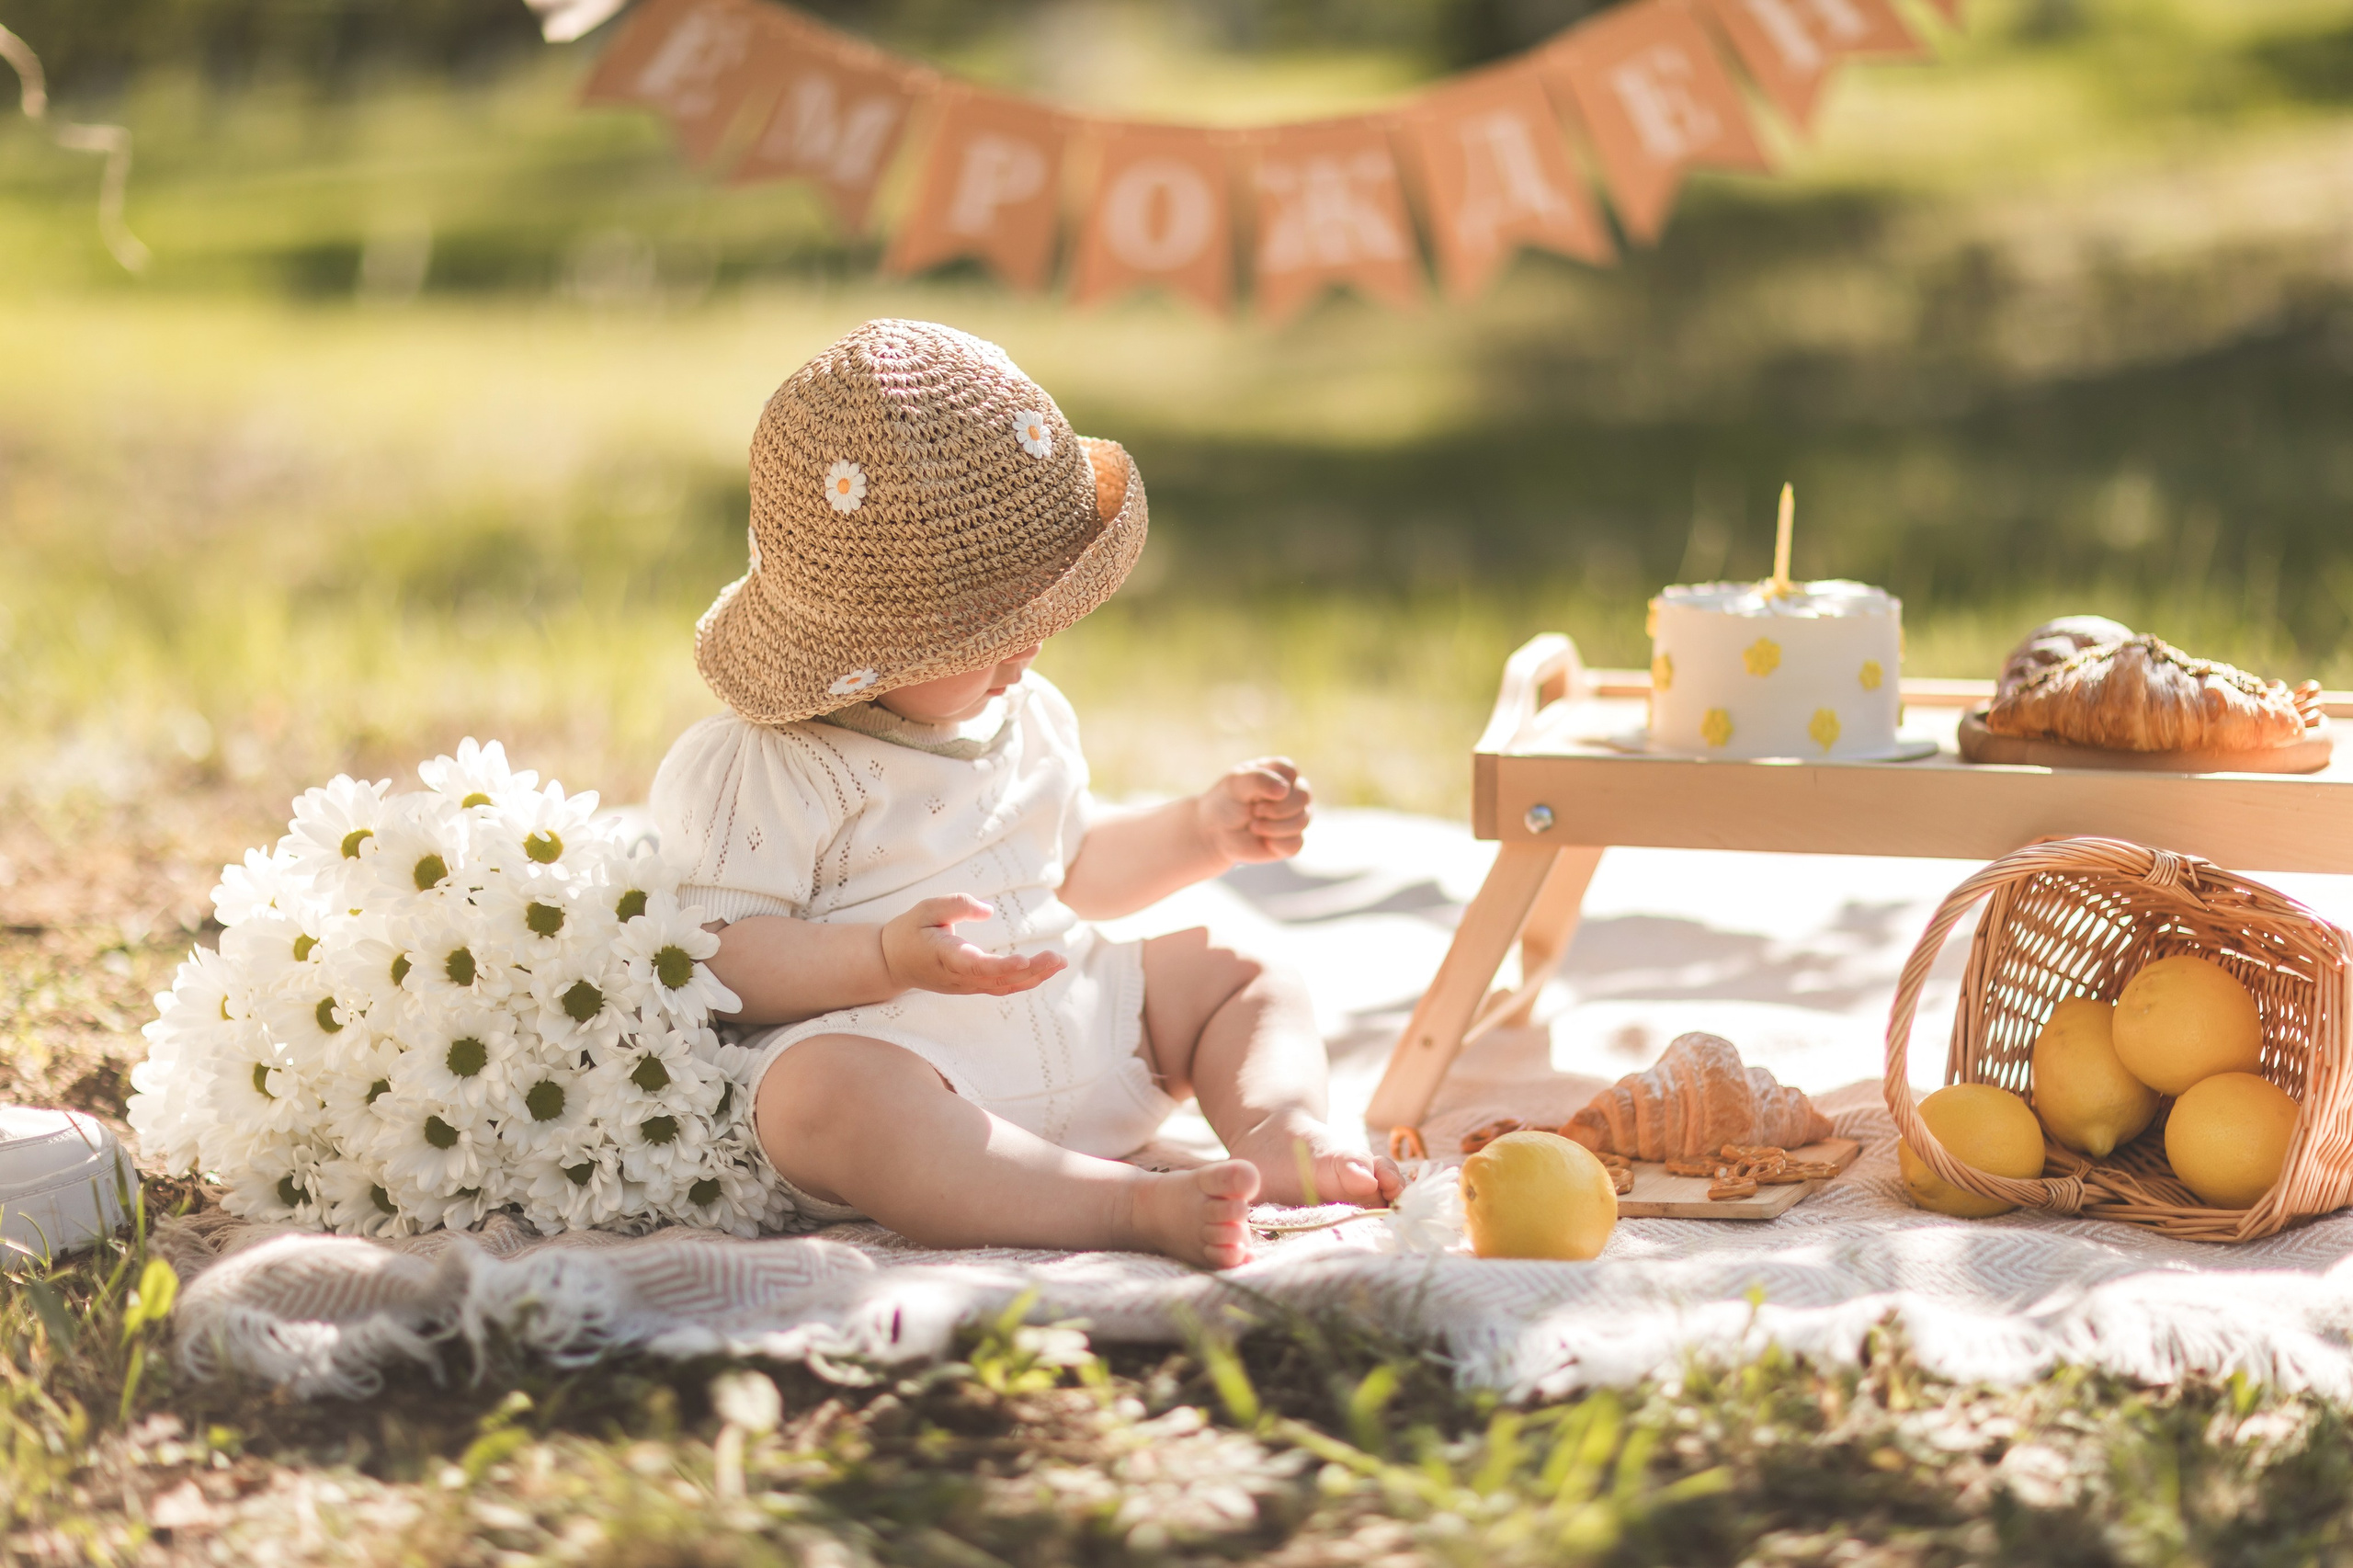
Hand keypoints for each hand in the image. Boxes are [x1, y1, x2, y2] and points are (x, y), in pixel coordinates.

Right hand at [880, 895, 1066, 997]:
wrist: (892, 961)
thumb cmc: (910, 931)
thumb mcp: (925, 908)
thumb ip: (956, 904)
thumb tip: (989, 910)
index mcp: (945, 956)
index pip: (976, 965)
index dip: (1001, 966)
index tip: (1023, 960)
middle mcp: (958, 976)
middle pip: (998, 980)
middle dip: (1031, 971)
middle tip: (1058, 958)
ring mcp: (965, 985)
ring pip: (1004, 988)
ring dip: (1034, 978)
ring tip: (1059, 963)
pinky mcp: (971, 986)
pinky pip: (1002, 988)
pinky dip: (1024, 981)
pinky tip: (1044, 970)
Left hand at [1197, 758, 1312, 865]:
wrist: (1215, 834)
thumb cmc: (1226, 803)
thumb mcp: (1235, 784)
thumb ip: (1258, 779)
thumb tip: (1284, 790)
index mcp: (1279, 772)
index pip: (1291, 772)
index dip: (1273, 784)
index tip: (1253, 792)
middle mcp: (1292, 792)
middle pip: (1303, 796)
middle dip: (1276, 808)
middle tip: (1254, 811)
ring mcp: (1295, 816)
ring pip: (1302, 821)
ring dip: (1272, 827)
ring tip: (1253, 826)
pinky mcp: (1292, 840)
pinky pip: (1296, 843)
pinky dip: (1275, 844)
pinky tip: (1263, 840)